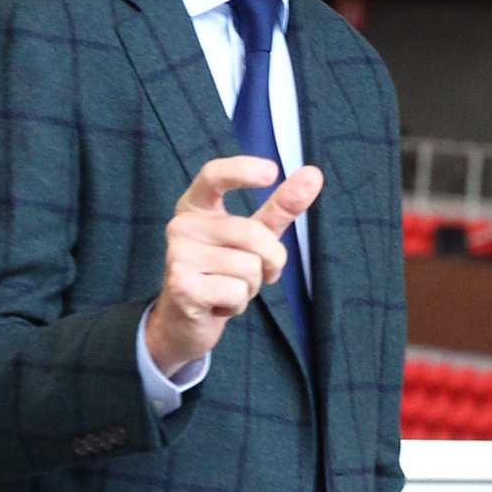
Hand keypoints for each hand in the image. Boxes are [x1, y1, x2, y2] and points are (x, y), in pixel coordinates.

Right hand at [144, 155, 322, 374]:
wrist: (184, 321)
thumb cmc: (222, 272)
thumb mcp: (253, 237)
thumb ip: (279, 207)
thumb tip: (313, 174)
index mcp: (196, 206)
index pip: (213, 175)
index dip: (242, 169)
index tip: (273, 172)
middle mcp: (181, 225)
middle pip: (252, 233)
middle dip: (271, 259)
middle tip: (260, 274)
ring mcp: (178, 255)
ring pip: (248, 267)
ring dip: (252, 286)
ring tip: (229, 289)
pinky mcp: (182, 286)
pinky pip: (237, 292)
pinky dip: (238, 304)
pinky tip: (218, 305)